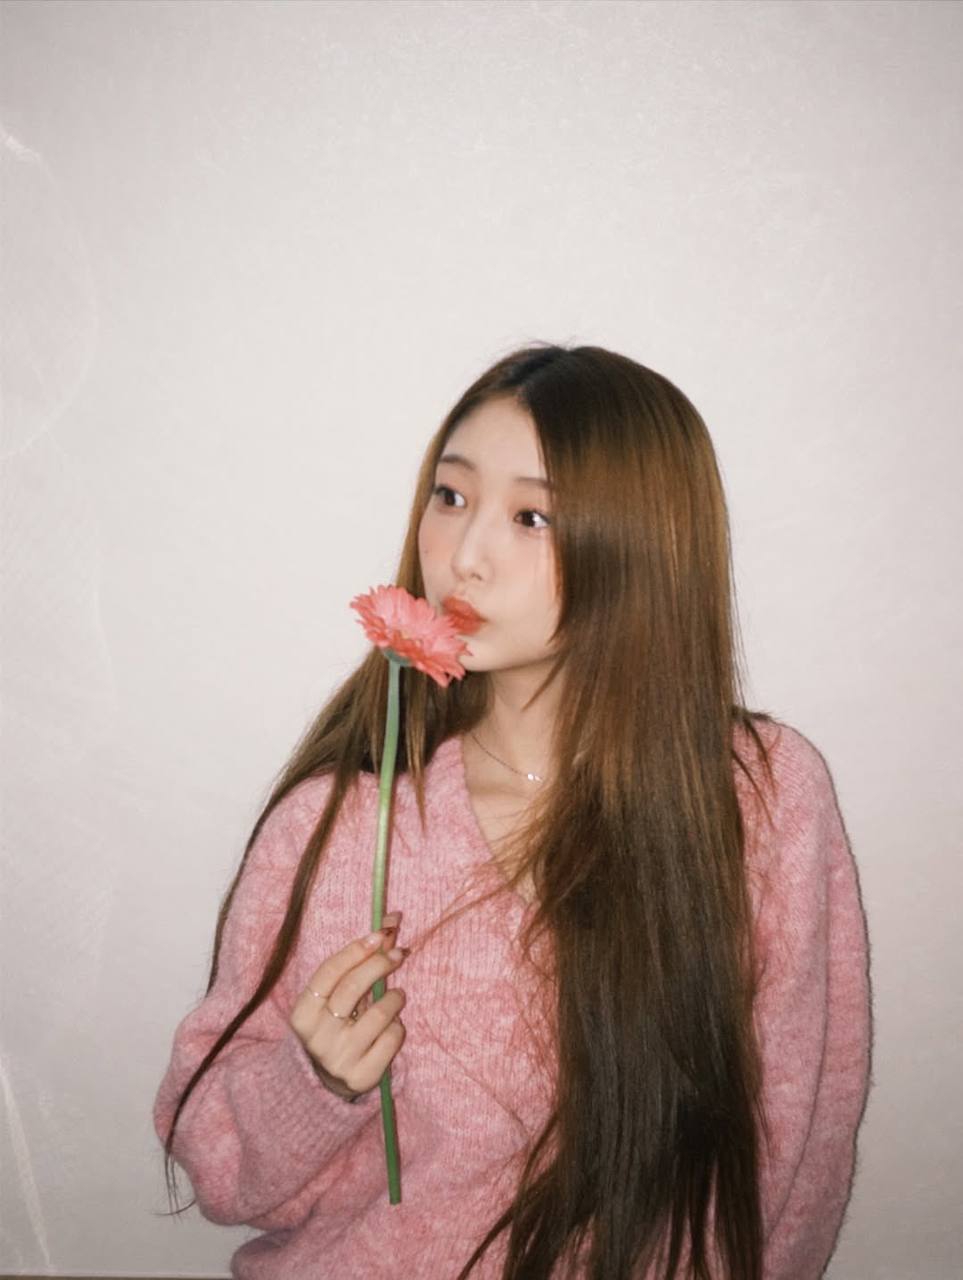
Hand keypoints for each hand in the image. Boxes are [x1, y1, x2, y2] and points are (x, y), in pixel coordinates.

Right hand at [289, 912, 407, 1100]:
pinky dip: (397, 1027)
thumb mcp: (335, 997)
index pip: (328, 972)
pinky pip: (391, 1040)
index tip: (380, 935)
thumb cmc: (333, 1024)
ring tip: (396, 996)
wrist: (324, 1081)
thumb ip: (358, 962)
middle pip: (352, 988)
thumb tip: (391, 921)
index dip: (356, 950)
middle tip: (399, 953)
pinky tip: (393, 1025)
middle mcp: (317, 1037)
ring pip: (378, 1015)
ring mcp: (339, 1059)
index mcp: (303, 1014)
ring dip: (393, 999)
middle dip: (380, 964)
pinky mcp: (362, 1077)